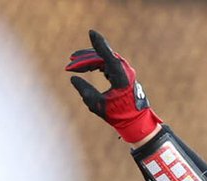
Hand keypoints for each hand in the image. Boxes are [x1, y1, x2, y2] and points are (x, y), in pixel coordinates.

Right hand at [65, 29, 160, 143]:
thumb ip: (85, 91)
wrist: (136, 121)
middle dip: (85, 59)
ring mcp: (124, 71)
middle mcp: (123, 70)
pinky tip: (87, 67)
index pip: (107, 54)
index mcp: (120, 75)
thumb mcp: (98, 105)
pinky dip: (96, 64)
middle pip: (101, 57)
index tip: (91, 32)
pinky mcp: (123, 74)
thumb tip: (73, 78)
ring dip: (89, 61)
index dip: (98, 43)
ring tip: (75, 64)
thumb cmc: (119, 115)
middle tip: (70, 62)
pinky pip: (107, 64)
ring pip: (104, 59)